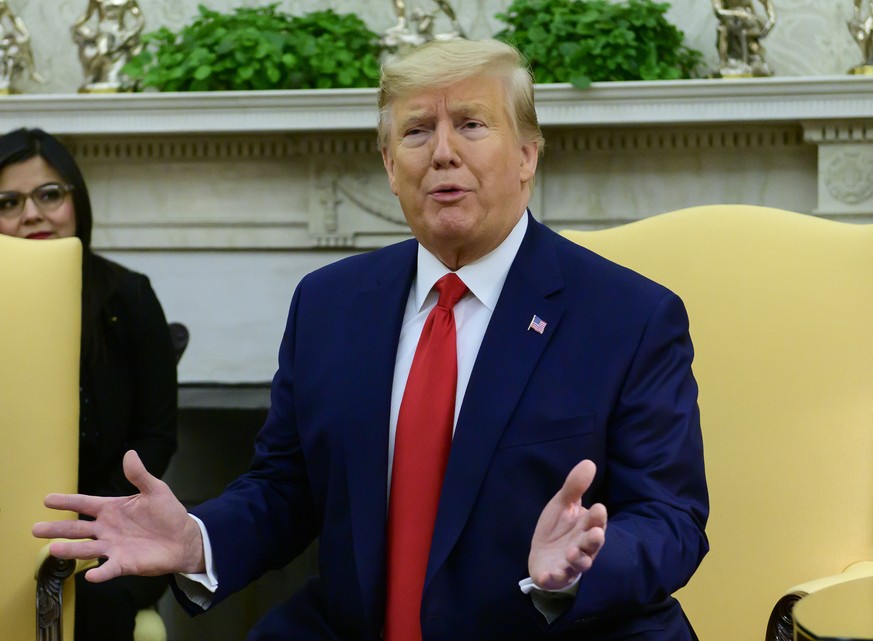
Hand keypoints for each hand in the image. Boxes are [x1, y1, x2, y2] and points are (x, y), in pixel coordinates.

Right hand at [32, 450, 204, 581]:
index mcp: (112, 509)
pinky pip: (109, 569)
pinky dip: (100, 573)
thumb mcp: (155, 490)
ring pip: (87, 549)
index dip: (67, 501)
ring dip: (70, 550)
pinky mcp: (124, 563)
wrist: (184, 539)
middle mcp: (107, 529)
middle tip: (36, 529)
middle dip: (57, 528)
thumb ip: (140, 475)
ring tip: (53, 549)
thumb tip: (130, 454)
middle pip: (77, 528)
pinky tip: (90, 575)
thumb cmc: (168, 514)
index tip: (47, 499)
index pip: (85, 503)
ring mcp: (113, 547)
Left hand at [528, 459, 606, 590]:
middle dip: (594, 539)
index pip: (596, 521)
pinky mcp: (556, 575)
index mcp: (586, 527)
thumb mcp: (563, 504)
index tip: (598, 508)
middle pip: (592, 544)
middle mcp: (583, 546)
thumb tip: (589, 462)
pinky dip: (554, 577)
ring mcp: (570, 563)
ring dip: (578, 558)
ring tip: (572, 552)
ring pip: (580, 563)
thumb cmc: (558, 528)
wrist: (543, 555)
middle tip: (596, 534)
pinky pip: (557, 578)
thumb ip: (575, 487)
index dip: (597, 517)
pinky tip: (549, 574)